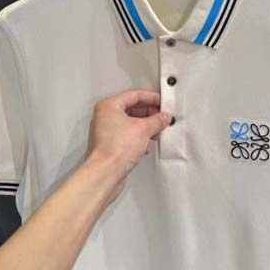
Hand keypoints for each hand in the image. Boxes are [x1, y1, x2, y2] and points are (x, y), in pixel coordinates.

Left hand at [84, 90, 171, 204]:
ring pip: (130, 123)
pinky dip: (139, 138)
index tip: (162, 102)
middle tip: (162, 117)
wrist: (105, 174)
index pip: (134, 95)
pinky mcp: (110, 146)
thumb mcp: (143, 129)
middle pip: (132, 109)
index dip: (151, 98)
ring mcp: (106, 132)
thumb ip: (156, 120)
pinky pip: (127, 136)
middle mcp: (105, 117)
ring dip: (146, 127)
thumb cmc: (116, 149)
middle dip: (149, 113)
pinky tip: (147, 145)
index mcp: (109, 106)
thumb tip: (164, 117)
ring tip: (158, 131)